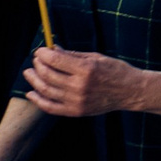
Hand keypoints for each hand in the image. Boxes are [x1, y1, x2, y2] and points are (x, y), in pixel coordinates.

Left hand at [24, 47, 145, 117]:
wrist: (131, 92)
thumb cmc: (115, 71)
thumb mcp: (96, 57)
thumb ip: (73, 55)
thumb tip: (52, 49)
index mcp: (86, 69)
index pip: (56, 60)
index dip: (43, 54)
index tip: (39, 50)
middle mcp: (79, 86)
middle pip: (48, 74)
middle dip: (38, 65)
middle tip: (35, 60)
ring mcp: (76, 101)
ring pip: (46, 90)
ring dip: (34, 80)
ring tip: (29, 73)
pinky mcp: (76, 111)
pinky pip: (50, 107)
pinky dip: (38, 100)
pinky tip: (31, 93)